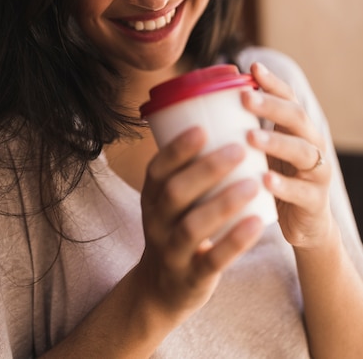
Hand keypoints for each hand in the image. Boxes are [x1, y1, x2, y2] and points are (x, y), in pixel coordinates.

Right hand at [138, 126, 263, 319]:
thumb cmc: (176, 228)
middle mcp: (155, 222)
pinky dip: (235, 241)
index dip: (177, 149)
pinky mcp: (191, 277)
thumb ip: (187, 170)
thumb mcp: (169, 201)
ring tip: (253, 183)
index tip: (203, 127)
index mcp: (151, 198)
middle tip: (238, 149)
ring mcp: (171, 251)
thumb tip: (219, 120)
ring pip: (193, 226)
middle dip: (206, 169)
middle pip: (174, 193)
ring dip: (223, 203)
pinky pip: (213, 260)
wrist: (162, 289)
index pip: (157, 169)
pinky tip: (258, 222)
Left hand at [242, 62, 331, 249]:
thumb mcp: (261, 153)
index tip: (253, 68)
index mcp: (296, 129)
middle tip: (245, 99)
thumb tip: (199, 108)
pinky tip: (265, 180)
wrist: (303, 225)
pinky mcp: (315, 201)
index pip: (288, 98)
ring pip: (303, 151)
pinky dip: (283, 184)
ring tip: (250, 137)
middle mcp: (311, 144)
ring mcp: (316, 172)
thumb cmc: (273, 179)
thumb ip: (242, 131)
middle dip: (271, 106)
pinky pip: (301, 191)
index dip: (273, 83)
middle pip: (297, 118)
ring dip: (276, 141)